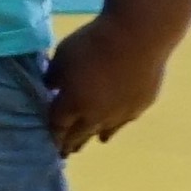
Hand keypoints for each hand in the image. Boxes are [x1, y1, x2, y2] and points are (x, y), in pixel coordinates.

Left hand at [43, 22, 172, 154]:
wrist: (137, 38)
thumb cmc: (92, 43)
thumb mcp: (61, 56)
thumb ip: (54, 76)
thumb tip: (52, 88)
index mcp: (71, 104)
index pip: (57, 126)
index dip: (53, 136)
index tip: (49, 145)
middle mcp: (95, 115)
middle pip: (79, 134)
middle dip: (70, 144)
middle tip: (65, 152)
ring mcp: (120, 112)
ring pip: (103, 131)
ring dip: (92, 137)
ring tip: (88, 143)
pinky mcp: (141, 105)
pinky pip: (124, 121)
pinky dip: (114, 127)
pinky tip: (112, 129)